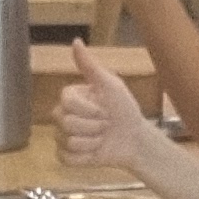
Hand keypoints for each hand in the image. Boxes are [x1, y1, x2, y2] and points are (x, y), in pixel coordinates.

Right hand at [55, 40, 154, 171]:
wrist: (135, 139)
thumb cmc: (125, 109)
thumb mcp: (111, 85)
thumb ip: (90, 66)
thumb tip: (76, 41)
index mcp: (71, 97)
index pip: (66, 101)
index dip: (88, 109)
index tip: (105, 109)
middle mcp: (62, 115)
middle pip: (65, 122)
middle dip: (93, 126)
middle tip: (106, 125)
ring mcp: (62, 137)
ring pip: (67, 141)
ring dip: (92, 142)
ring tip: (102, 138)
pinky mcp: (66, 156)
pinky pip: (66, 158)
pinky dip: (85, 158)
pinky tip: (95, 152)